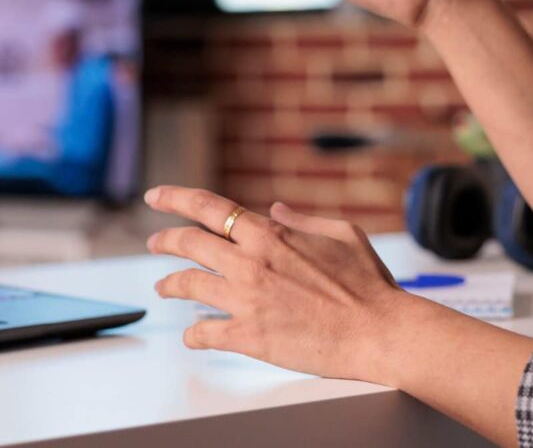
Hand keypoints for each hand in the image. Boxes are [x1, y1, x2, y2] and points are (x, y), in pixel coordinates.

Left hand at [144, 184, 415, 382]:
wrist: (379, 331)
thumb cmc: (369, 285)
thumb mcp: (341, 234)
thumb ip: (302, 220)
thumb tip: (275, 210)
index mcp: (271, 234)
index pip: (209, 207)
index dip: (175, 198)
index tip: (155, 196)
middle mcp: (251, 262)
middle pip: (188, 242)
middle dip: (163, 240)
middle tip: (153, 243)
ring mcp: (247, 300)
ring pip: (188, 284)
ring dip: (169, 283)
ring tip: (162, 286)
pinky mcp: (249, 337)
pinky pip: (205, 333)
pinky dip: (192, 333)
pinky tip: (191, 335)